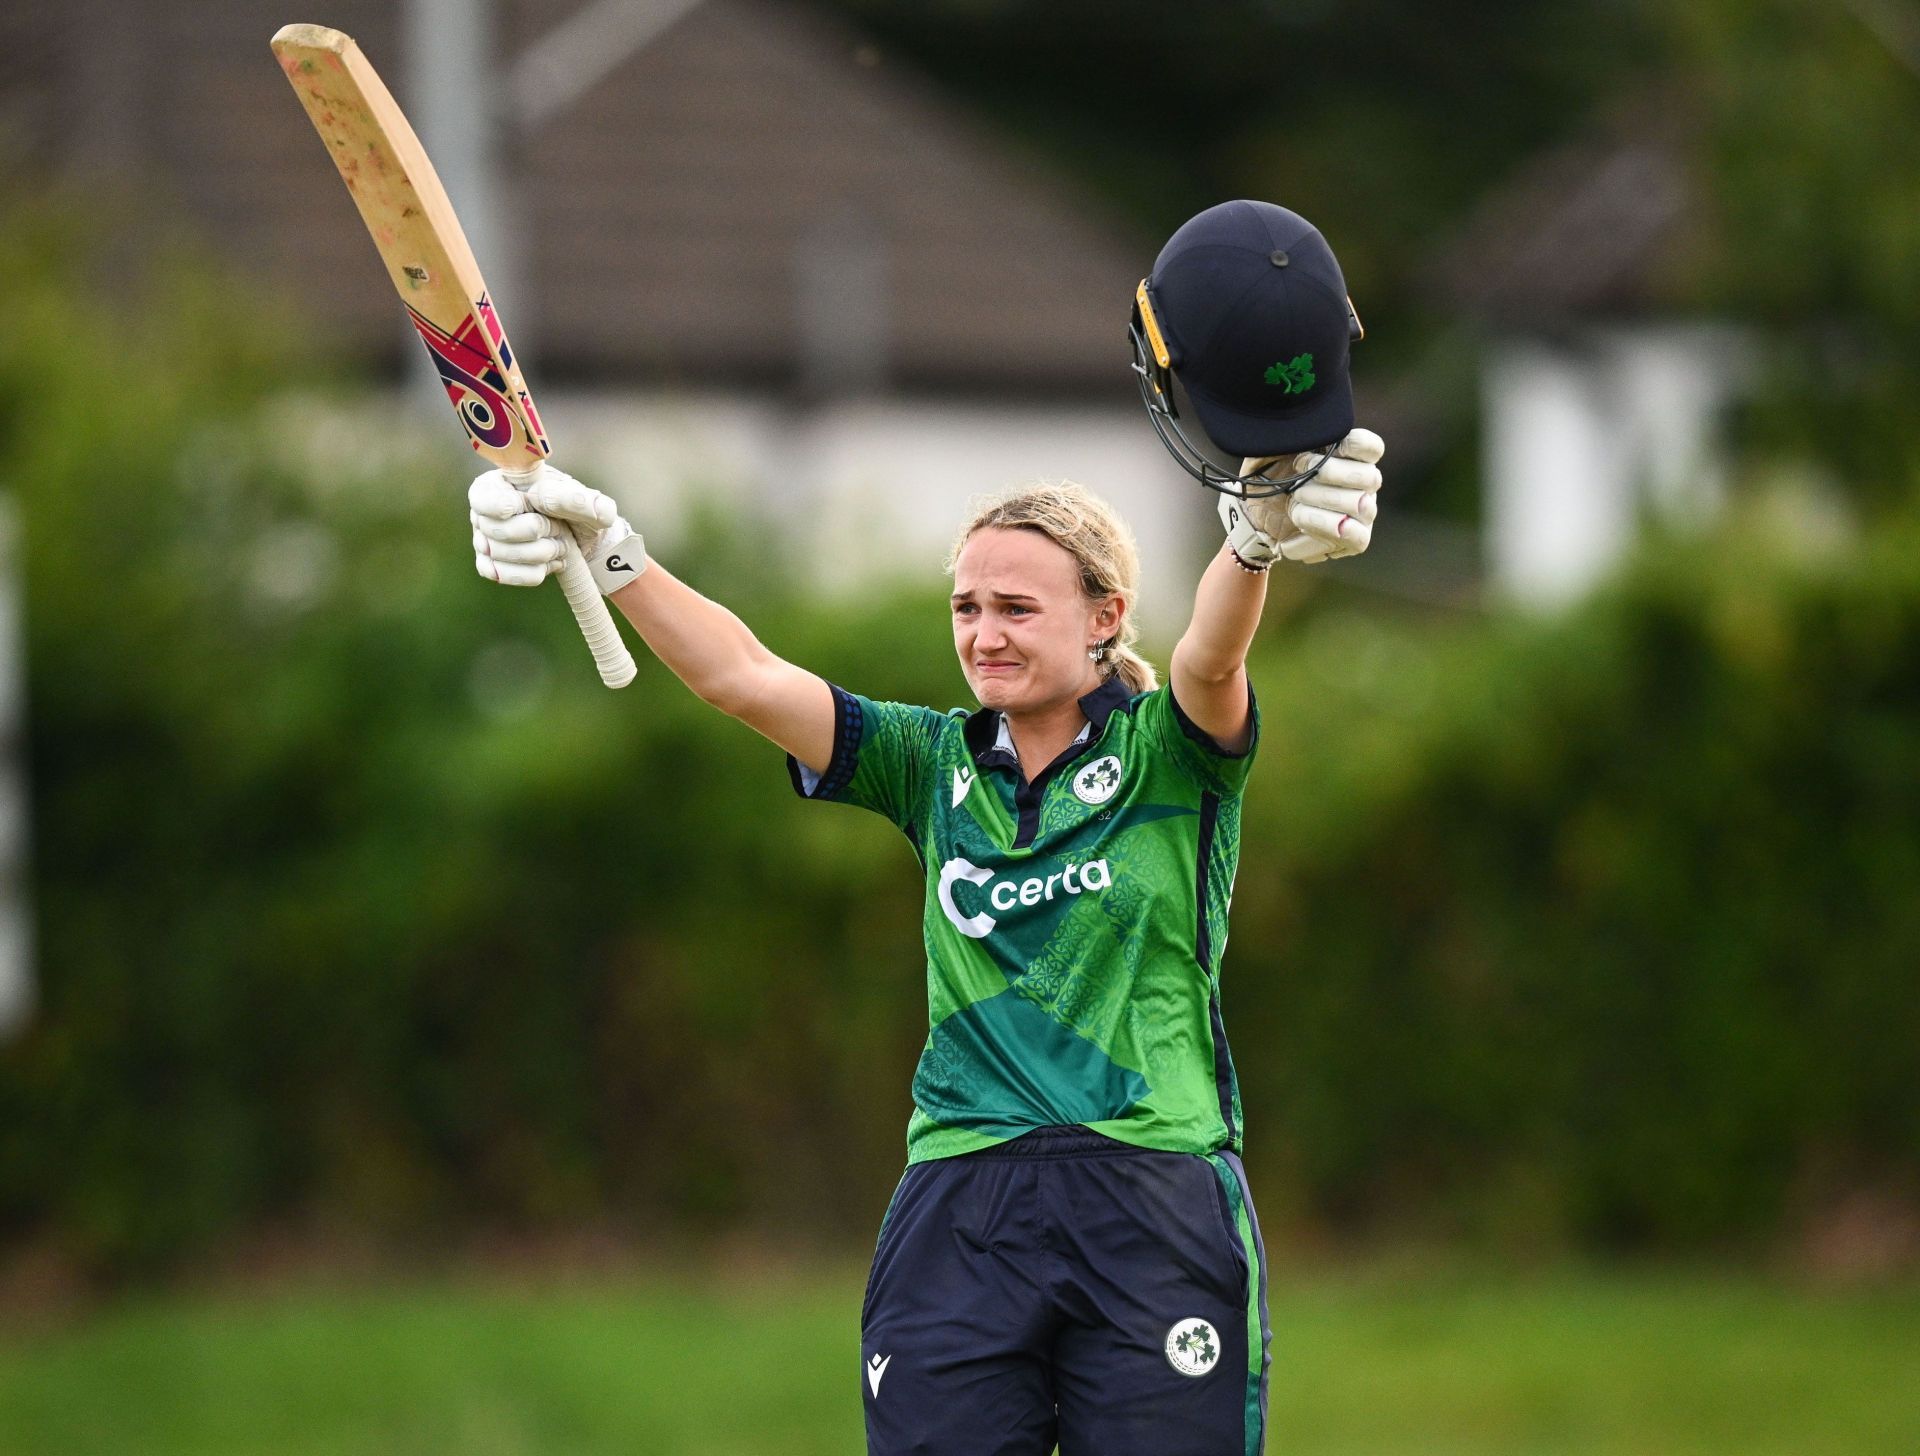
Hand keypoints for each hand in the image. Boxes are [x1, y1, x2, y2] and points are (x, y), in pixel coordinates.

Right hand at [468, 463, 648, 595]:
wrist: (579, 540)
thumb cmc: (576, 511)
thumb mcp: (584, 500)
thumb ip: (580, 500)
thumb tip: (575, 506)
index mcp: (497, 484)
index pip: (483, 498)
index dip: (501, 505)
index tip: (522, 505)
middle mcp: (482, 512)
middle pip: (498, 530)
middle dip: (537, 531)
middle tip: (558, 527)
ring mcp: (482, 540)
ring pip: (501, 555)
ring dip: (540, 553)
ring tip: (559, 544)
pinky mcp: (489, 566)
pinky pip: (502, 575)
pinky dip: (532, 572)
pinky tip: (549, 563)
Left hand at [1218, 428, 1385, 566]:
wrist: (1257, 512)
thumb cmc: (1272, 475)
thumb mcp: (1275, 448)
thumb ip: (1293, 433)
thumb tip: (1299, 426)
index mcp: (1352, 456)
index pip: (1371, 447)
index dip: (1354, 444)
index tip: (1327, 445)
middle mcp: (1365, 483)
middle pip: (1368, 476)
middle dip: (1327, 473)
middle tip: (1297, 477)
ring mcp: (1364, 512)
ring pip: (1359, 505)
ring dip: (1317, 501)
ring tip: (1293, 503)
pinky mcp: (1356, 539)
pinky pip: (1354, 536)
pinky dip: (1321, 528)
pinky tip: (1299, 522)